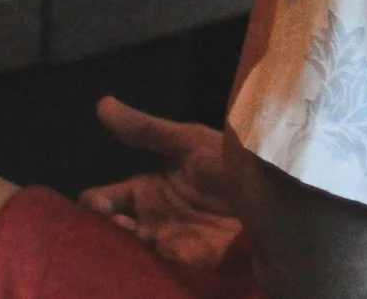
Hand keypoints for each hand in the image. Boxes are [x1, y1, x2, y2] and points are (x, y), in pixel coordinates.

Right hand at [79, 98, 245, 268]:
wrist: (275, 193)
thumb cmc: (230, 162)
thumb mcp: (190, 142)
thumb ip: (146, 131)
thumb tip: (101, 104)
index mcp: (150, 188)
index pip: (109, 198)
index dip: (96, 202)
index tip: (91, 203)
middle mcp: (153, 217)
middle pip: (114, 226)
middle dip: (103, 226)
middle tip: (107, 221)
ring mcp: (169, 240)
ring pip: (132, 247)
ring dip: (126, 241)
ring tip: (130, 231)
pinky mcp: (188, 261)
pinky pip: (160, 262)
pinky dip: (150, 256)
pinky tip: (152, 245)